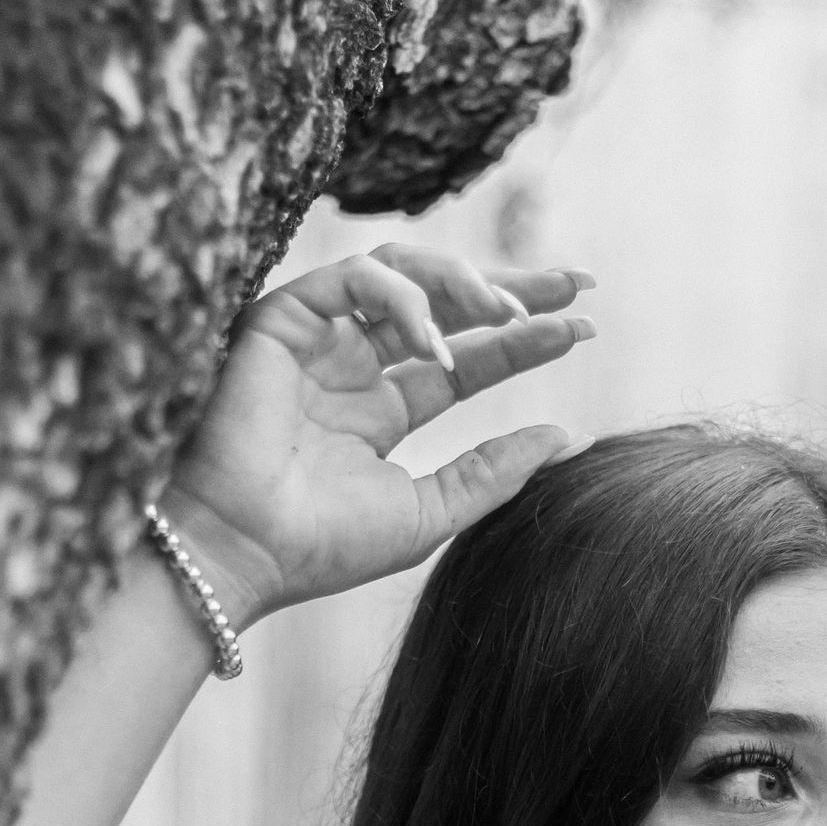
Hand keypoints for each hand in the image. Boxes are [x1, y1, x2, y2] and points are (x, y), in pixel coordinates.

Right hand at [158, 243, 594, 626]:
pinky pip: (354, 277)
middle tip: (573, 283)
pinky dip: (403, 299)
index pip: (466, 357)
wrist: (242, 555)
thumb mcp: (430, 511)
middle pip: (442, 300)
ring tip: (509, 315)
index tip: (584, 326)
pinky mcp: (281, 319)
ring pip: (401, 270)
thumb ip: (494, 472)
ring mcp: (317, 338)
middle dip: (509, 286)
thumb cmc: (321, 547)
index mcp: (381, 410)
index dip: (523, 338)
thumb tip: (571, 437)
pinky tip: (436, 341)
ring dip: (462, 284)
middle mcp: (350, 365)